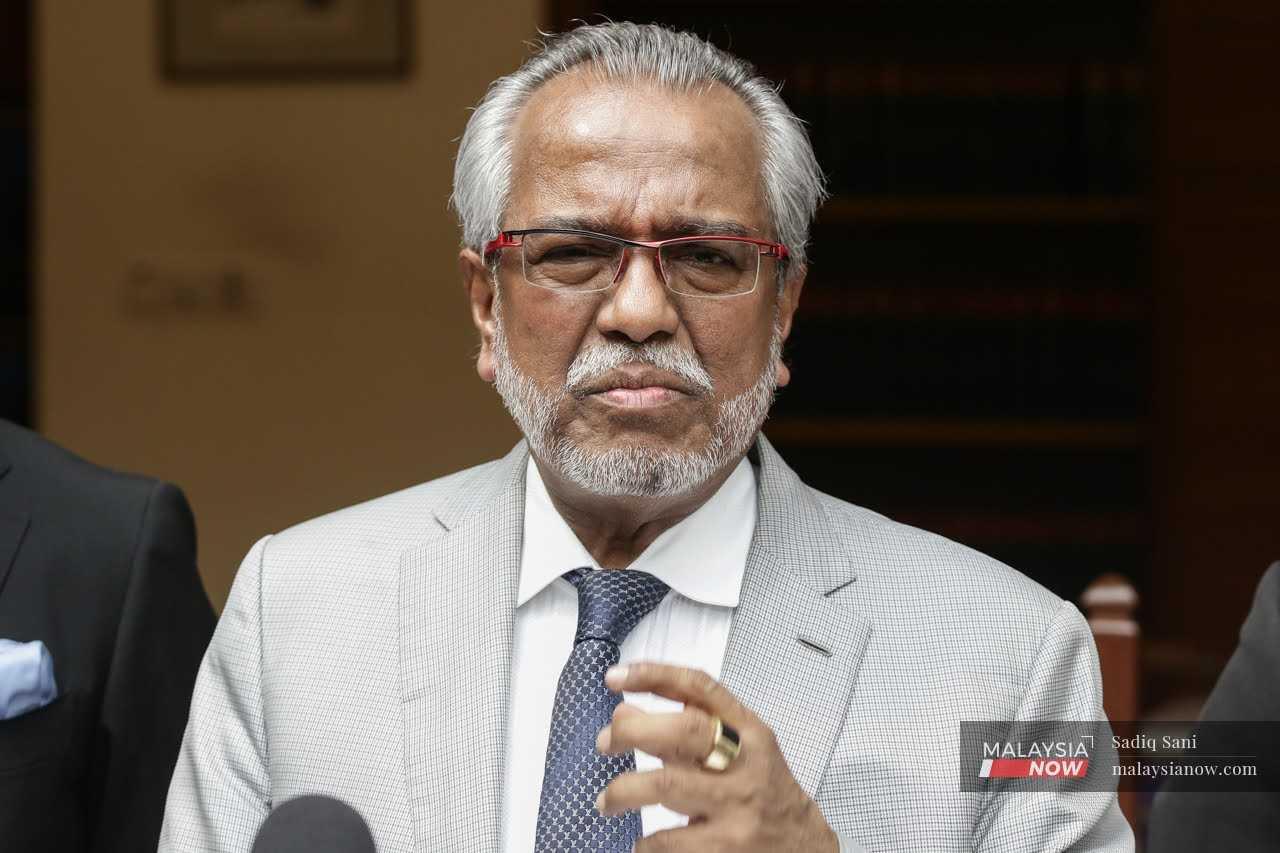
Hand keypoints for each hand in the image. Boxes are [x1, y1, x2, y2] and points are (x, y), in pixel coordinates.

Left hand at [594, 662, 837, 851]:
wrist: (805, 849)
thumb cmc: (765, 794)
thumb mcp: (741, 752)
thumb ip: (689, 730)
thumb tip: (624, 714)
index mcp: (749, 732)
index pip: (700, 688)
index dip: (654, 676)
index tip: (616, 677)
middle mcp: (747, 764)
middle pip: (683, 731)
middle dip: (632, 731)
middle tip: (605, 743)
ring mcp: (738, 807)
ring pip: (667, 786)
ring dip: (623, 791)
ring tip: (608, 802)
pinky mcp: (727, 849)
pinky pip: (669, 841)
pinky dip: (645, 843)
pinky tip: (643, 844)